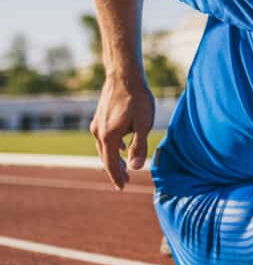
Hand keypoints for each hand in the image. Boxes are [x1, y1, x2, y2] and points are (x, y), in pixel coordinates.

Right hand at [89, 73, 154, 189]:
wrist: (124, 76)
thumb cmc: (137, 98)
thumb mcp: (144, 124)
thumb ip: (140, 146)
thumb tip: (137, 167)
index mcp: (109, 136)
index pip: (110, 163)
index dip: (117, 177)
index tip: (122, 188)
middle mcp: (98, 132)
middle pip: (105, 157)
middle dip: (115, 170)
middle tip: (124, 182)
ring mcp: (97, 124)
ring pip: (104, 147)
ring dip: (113, 159)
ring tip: (123, 167)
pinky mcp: (100, 117)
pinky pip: (104, 137)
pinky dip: (112, 147)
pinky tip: (121, 147)